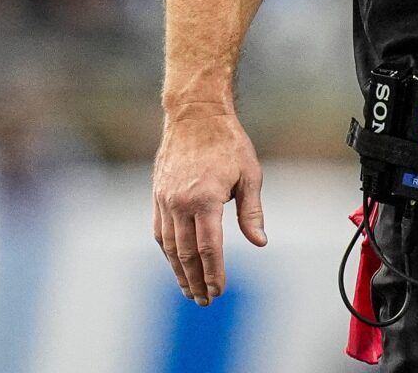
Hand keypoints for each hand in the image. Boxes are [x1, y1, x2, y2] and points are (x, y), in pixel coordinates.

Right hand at [152, 106, 267, 304]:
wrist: (195, 116)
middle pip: (186, 254)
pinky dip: (168, 252)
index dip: (214, 273)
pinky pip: (160, 232)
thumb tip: (260, 242)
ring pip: (170, 247)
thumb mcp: (250, 174)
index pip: (209, 248)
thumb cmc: (228, 143)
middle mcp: (180, 204)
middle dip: (196, 280)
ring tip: (190, 290)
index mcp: (205, 199)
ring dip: (179, 272)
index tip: (220, 290)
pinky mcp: (157, 197)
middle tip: (205, 300)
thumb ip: (252, 211)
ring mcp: (165, 201)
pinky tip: (176, 263)